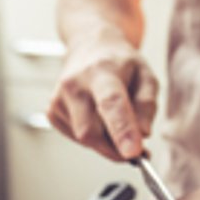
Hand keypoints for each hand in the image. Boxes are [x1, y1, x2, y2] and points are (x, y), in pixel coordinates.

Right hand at [47, 38, 158, 160]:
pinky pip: (76, 138)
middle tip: (136, 149)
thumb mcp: (146, 76)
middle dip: (115, 148)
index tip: (133, 152)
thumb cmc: (120, 63)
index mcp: (101, 71)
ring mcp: (58, 98)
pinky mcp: (52, 112)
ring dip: (106, 142)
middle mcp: (74, 84)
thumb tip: (142, 134)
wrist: (89, 47)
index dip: (122, 130)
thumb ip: (147, 105)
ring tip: (116, 123)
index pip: (110, 103)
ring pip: (84, 139)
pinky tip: (98, 118)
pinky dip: (93, 137)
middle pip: (91, 132)